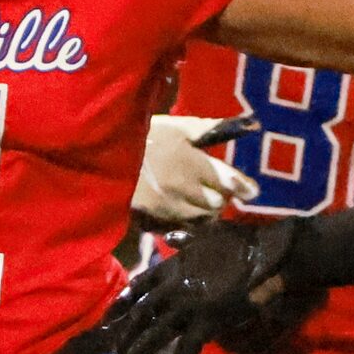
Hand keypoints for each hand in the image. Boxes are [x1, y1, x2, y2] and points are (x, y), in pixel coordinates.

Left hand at [103, 218, 305, 353]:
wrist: (266, 256)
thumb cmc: (241, 243)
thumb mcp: (207, 233)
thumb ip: (184, 238)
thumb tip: (169, 238)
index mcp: (172, 267)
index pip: (136, 287)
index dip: (120, 304)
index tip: (108, 319)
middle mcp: (173, 287)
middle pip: (140, 314)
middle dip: (125, 335)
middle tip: (116, 352)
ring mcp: (188, 305)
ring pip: (156, 334)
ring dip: (140, 353)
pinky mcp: (207, 321)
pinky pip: (188, 348)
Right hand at [134, 115, 258, 223]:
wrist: (100, 157)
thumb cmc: (144, 136)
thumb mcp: (179, 127)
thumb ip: (213, 129)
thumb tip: (253, 124)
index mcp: (192, 163)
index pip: (229, 182)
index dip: (243, 187)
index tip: (251, 191)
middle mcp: (184, 190)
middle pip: (218, 204)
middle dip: (220, 197)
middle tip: (213, 188)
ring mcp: (168, 209)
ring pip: (203, 219)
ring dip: (205, 211)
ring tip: (196, 198)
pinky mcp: (153, 223)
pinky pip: (182, 229)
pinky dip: (186, 222)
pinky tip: (180, 209)